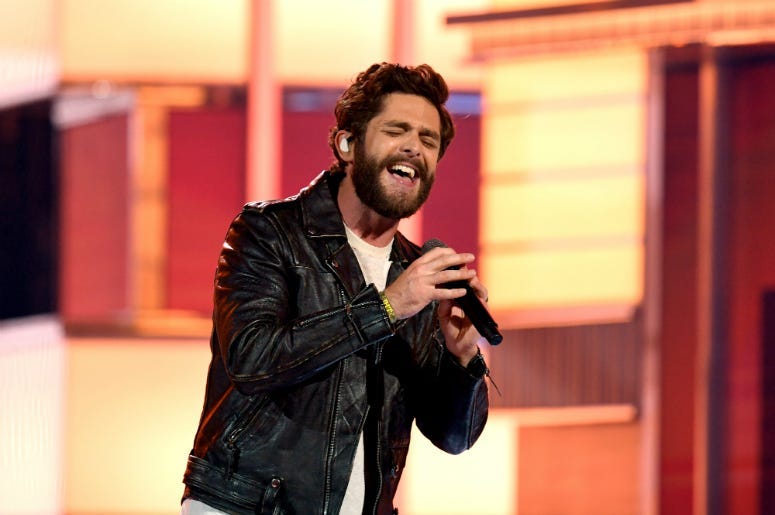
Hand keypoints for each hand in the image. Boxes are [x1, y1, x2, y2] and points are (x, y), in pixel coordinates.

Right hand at [382, 246, 485, 365]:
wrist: (389, 303)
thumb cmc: (401, 290)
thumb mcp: (411, 274)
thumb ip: (423, 270)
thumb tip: (436, 267)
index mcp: (418, 263)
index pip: (436, 252)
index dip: (450, 252)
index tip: (457, 255)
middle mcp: (421, 270)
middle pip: (445, 260)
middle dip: (460, 258)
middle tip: (471, 257)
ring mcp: (423, 281)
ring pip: (447, 275)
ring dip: (462, 274)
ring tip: (472, 274)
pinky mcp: (425, 294)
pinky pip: (443, 292)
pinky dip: (455, 292)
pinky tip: (464, 292)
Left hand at [437, 272, 487, 365]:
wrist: (456, 345)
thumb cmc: (450, 327)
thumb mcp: (443, 312)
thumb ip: (444, 301)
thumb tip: (442, 287)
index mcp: (463, 297)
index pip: (462, 282)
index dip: (459, 274)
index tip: (452, 265)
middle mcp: (472, 300)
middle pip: (473, 283)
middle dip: (468, 274)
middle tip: (462, 267)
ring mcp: (479, 306)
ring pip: (481, 290)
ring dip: (476, 284)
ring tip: (471, 278)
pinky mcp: (484, 314)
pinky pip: (484, 304)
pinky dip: (481, 297)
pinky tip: (476, 293)